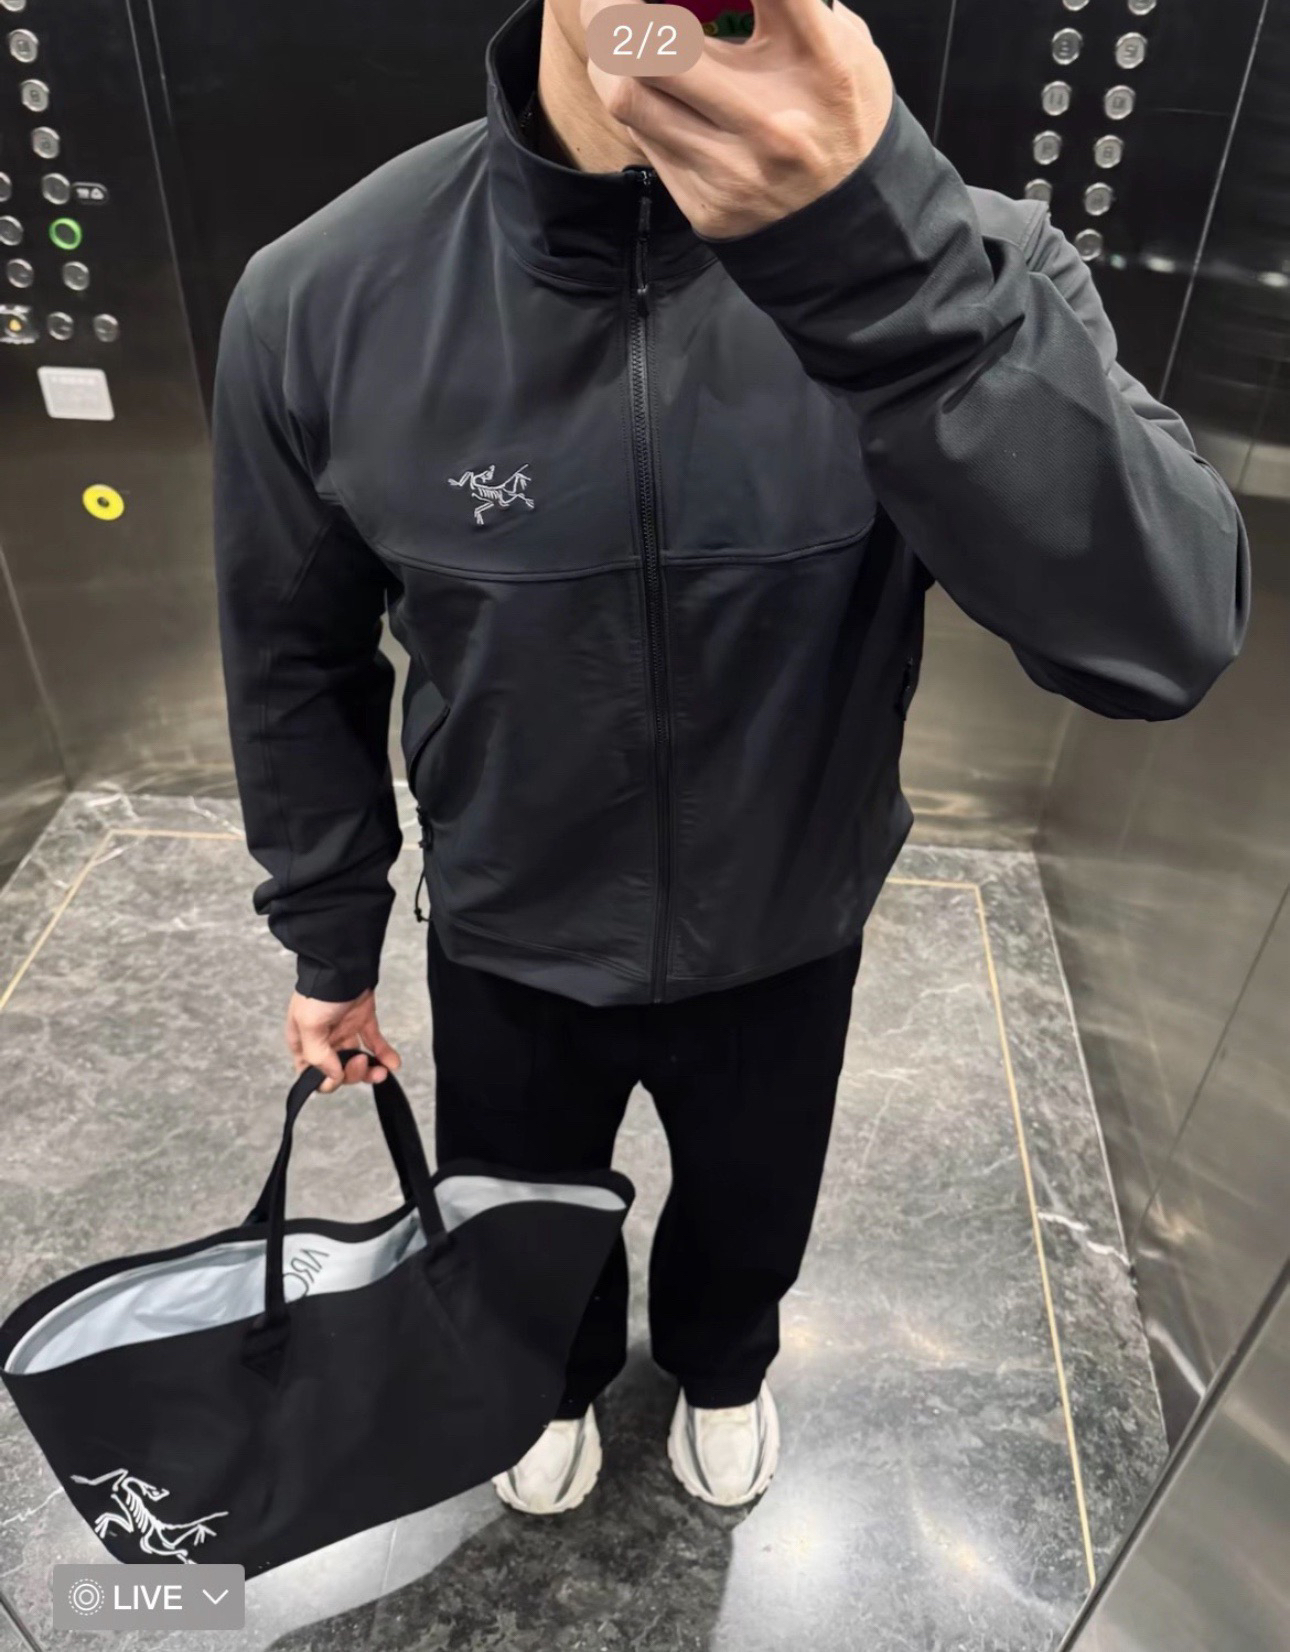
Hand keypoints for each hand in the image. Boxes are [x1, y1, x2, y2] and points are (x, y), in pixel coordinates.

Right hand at [285, 989, 400, 1093]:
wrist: (344, 964)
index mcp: (302, 1042)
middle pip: (337, 1070)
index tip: (339, 1076)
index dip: (325, 1081)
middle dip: (352, 1073)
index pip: (310, 1074)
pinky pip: (374, 1043)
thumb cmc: (320, 992)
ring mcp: (344, 1030)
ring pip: (356, 1060)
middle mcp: (322, 1039)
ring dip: (370, 1069)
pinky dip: (384, 1055)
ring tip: (382, 1070)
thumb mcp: (308, 1024)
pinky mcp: (363, 1021)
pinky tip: (393, 1063)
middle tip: (362, 1062)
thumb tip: (333, 1077)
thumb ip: (318, 1056)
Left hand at [582, 0, 893, 239]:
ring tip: (612, 37)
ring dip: (607, 57)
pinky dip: (633, 100)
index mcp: (821, 64)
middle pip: (656, 47)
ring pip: (628, 95)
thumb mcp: (848, 48)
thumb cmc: (840, 116)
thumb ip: (796, 5)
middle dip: (610, 8)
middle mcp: (771, 119)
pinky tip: (642, 86)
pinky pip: (642, 137)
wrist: (846, 226)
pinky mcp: (705, 205)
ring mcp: (733, 169)